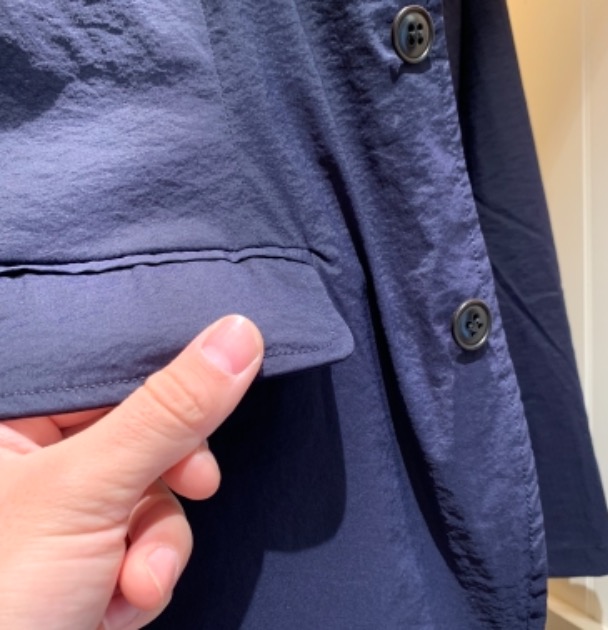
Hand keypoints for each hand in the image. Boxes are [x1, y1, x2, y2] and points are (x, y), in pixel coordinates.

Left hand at [0, 315, 262, 629]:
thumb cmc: (0, 599)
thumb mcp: (90, 490)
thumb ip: (170, 411)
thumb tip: (239, 335)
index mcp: (11, 422)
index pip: (108, 369)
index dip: (169, 381)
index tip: (219, 392)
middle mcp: (37, 459)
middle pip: (145, 434)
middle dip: (172, 480)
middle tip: (194, 488)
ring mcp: (68, 511)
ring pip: (155, 494)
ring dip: (159, 544)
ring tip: (133, 584)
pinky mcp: (92, 557)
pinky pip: (148, 540)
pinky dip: (146, 576)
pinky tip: (119, 606)